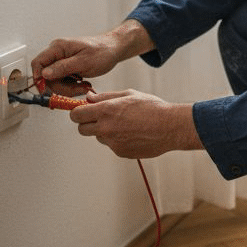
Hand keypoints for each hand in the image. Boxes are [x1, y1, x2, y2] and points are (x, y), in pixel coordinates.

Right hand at [31, 20, 153, 93]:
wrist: (113, 50)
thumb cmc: (103, 51)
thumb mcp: (84, 62)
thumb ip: (63, 67)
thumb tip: (45, 74)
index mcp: (58, 47)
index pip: (38, 62)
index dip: (38, 77)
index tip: (45, 89)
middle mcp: (57, 53)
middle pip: (46, 76)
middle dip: (61, 87)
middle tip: (77, 88)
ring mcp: (62, 60)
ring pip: (55, 81)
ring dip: (68, 88)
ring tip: (84, 86)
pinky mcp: (67, 67)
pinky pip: (63, 81)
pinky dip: (72, 86)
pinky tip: (83, 84)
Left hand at [70, 89, 202, 158]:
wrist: (170, 127)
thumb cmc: (153, 108)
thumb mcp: (128, 94)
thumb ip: (105, 96)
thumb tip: (90, 98)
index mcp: (106, 111)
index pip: (76, 115)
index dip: (78, 113)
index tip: (82, 112)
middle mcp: (105, 128)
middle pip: (82, 129)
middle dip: (87, 123)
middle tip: (99, 118)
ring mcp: (112, 142)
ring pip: (99, 137)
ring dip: (105, 132)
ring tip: (125, 125)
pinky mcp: (120, 152)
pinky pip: (112, 145)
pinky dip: (118, 140)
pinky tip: (133, 133)